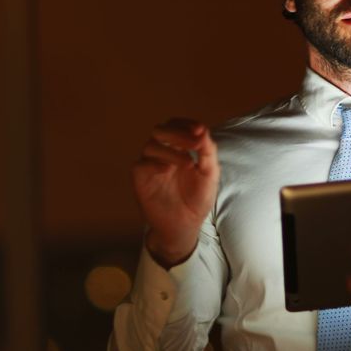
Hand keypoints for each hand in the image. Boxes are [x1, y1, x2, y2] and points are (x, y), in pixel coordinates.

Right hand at [132, 118, 219, 267]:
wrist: (185, 226)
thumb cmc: (197, 199)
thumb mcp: (209, 174)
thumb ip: (207, 151)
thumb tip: (202, 130)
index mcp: (179, 147)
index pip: (178, 125)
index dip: (187, 124)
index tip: (200, 130)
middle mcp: (162, 152)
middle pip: (161, 129)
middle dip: (178, 133)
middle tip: (195, 143)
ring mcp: (150, 164)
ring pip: (151, 144)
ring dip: (171, 150)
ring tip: (189, 164)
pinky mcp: (140, 179)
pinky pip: (141, 164)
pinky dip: (154, 163)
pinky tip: (167, 170)